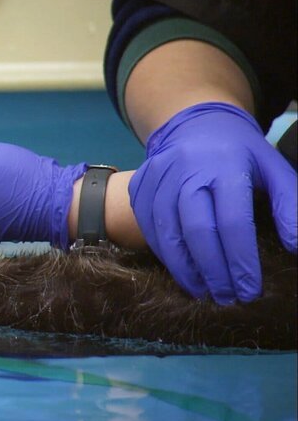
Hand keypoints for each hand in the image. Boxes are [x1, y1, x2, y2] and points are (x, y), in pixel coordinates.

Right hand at [130, 102, 297, 304]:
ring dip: (185, 269)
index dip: (242, 260)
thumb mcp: (273, 169)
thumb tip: (297, 246)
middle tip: (227, 298)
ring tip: (204, 292)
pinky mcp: (139, 186)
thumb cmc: (240, 152)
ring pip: (166, 233)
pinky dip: (164, 254)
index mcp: (226, 164)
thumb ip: (289, 205)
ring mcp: (157, 177)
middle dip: (213, 270)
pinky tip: (182, 270)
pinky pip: (147, 228)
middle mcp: (186, 169)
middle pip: (196, 230)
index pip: (233, 221)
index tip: (250, 289)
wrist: (194, 123)